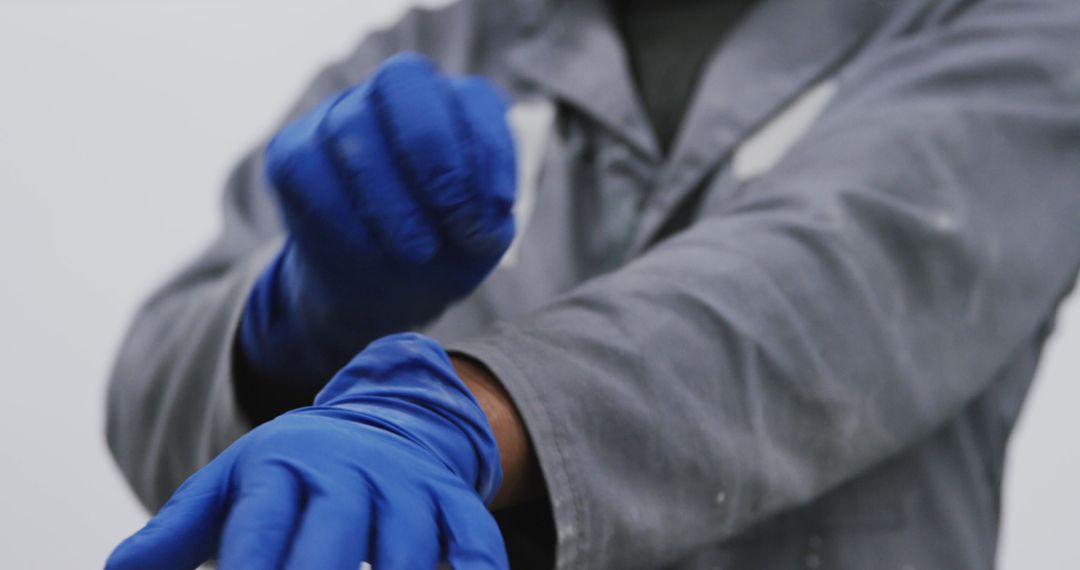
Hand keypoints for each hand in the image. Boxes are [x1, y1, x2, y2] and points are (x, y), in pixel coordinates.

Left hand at [106, 334, 508, 569]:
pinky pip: (474, 541)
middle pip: (335, 543)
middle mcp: (351, 473)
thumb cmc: (293, 472)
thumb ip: (176, 533)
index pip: (261, 532)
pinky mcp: (453, 501)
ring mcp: (408, 486)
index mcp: (285, 467)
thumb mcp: (232, 486)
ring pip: (409, 550)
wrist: (380, 418)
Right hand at [240, 53, 516, 387]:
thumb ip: (486, 218)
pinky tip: (371, 250)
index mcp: (451, 104)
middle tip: (453, 212)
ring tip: (418, 251)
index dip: (486, 147)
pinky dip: (341, 214)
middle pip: (402, 79)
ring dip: (390, 195)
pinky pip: (305, 166)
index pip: (470, 97)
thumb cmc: (444, 246)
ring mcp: (337, 116)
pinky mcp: (292, 153)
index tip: (496, 207)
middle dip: (432, 147)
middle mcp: (392, 96)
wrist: (382, 288)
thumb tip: (477, 208)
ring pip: (350, 125)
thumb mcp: (479, 240)